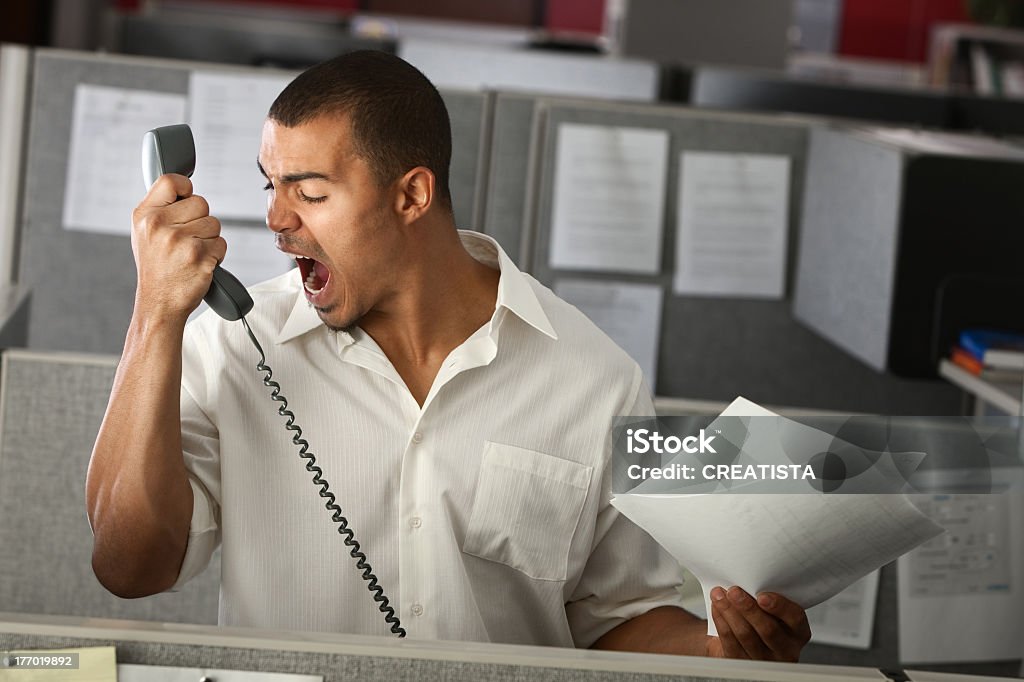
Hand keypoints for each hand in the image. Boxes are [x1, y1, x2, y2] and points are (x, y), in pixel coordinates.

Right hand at [131, 174, 225, 323]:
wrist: (159, 304)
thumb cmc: (157, 268)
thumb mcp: (145, 233)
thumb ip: (161, 208)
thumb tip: (184, 186)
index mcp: (145, 215)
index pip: (171, 181)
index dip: (185, 188)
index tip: (186, 200)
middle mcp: (159, 225)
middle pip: (201, 202)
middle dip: (200, 220)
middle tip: (186, 240)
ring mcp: (179, 241)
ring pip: (214, 224)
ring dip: (209, 239)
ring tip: (190, 254)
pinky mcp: (199, 256)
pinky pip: (221, 244)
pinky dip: (216, 255)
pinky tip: (199, 264)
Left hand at [705, 586, 810, 661]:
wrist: (742, 643)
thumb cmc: (760, 620)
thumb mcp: (772, 610)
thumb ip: (767, 598)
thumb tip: (748, 578)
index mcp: (798, 632)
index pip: (795, 618)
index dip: (779, 606)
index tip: (762, 596)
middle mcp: (785, 649)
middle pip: (768, 629)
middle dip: (748, 607)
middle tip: (734, 591)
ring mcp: (764, 660)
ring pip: (746, 635)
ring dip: (729, 611)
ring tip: (719, 595)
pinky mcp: (742, 663)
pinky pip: (730, 642)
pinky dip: (721, 621)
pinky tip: (716, 608)